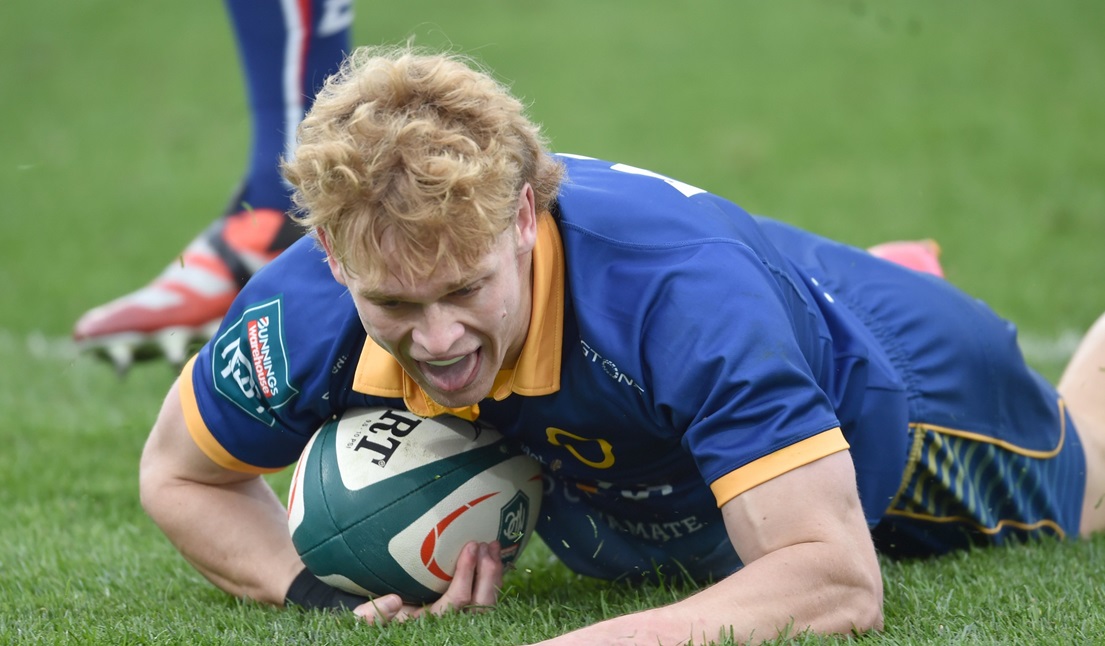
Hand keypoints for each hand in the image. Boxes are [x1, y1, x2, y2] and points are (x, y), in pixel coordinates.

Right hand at [353, 540, 503, 623]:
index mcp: (432, 625)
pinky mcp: (466, 616)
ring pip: (489, 604)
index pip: (458, 601)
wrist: (385, 629)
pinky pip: (487, 602)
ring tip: (494, 547)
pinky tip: (494, 560)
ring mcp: (462, 623)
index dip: (467, 574)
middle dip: (489, 573)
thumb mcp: (367, 618)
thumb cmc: (376, 619)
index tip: (471, 546)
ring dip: (495, 575)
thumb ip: (372, 615)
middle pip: (482, 605)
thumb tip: (394, 601)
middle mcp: (452, 628)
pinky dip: (494, 581)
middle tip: (487, 544)